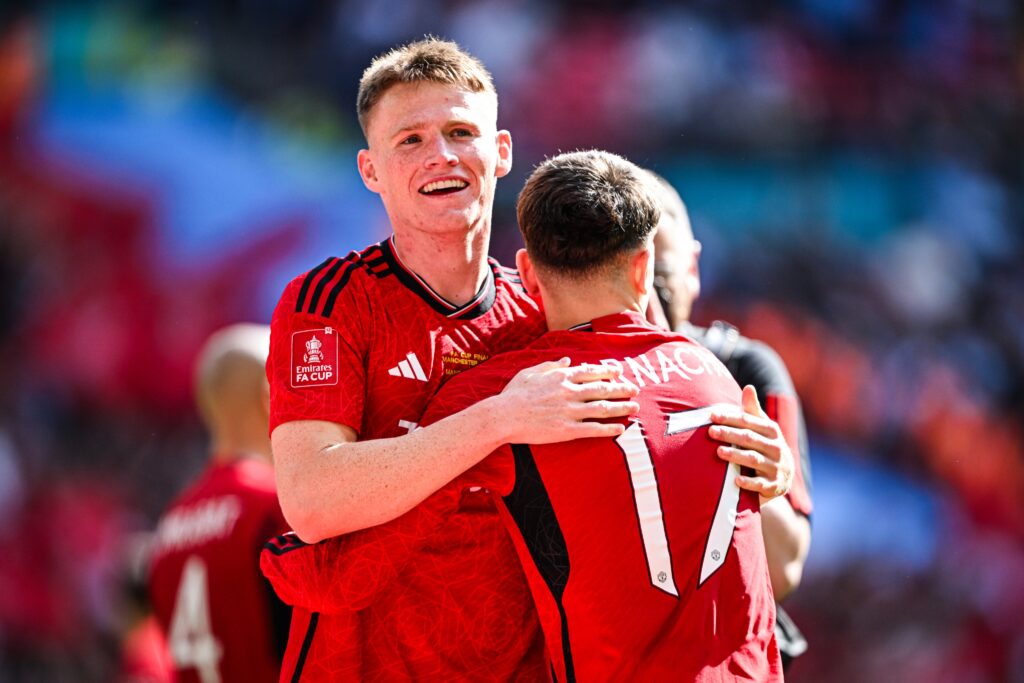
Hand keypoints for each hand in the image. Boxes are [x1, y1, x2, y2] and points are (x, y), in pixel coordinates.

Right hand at [492, 358, 639, 443]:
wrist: (504, 416)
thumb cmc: (513, 394)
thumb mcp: (530, 372)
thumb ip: (550, 366)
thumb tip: (566, 361)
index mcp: (560, 377)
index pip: (590, 372)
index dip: (607, 372)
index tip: (619, 373)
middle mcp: (569, 392)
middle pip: (602, 389)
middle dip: (621, 389)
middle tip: (635, 390)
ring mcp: (570, 411)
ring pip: (602, 408)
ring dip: (621, 407)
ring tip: (635, 408)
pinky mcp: (567, 430)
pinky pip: (593, 429)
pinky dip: (608, 429)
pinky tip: (620, 429)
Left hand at [708, 385, 793, 502]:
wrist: (783, 476)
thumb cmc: (766, 445)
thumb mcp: (762, 428)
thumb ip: (753, 410)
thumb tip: (748, 387)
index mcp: (772, 431)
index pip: (749, 422)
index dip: (730, 418)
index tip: (712, 415)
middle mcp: (776, 447)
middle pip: (750, 439)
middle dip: (730, 434)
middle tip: (711, 432)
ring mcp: (776, 467)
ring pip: (754, 459)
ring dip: (736, 455)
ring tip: (719, 452)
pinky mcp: (774, 485)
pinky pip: (760, 483)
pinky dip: (749, 482)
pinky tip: (735, 479)